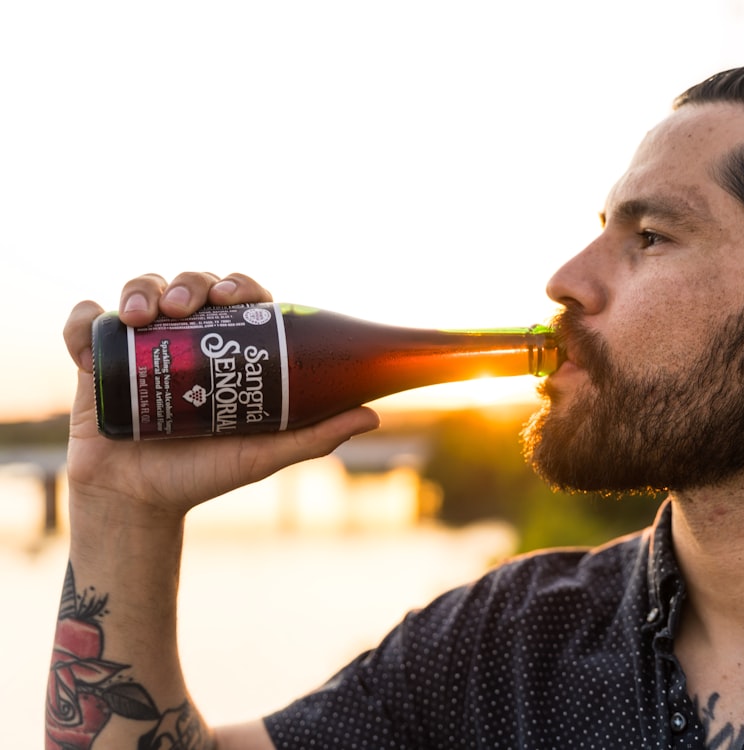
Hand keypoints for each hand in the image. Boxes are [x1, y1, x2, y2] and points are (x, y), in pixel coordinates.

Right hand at [63, 272, 379, 520]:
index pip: (236, 299)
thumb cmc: (206, 474)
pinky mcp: (94, 361)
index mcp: (224, 350)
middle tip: (190, 305)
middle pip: (190, 286)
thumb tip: (374, 415)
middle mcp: (184, 339)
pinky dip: (83, 318)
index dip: (239, 286)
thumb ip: (316, 436)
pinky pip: (84, 323)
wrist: (142, 501)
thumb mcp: (265, 453)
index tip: (238, 297)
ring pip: (141, 291)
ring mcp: (139, 345)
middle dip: (191, 282)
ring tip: (142, 315)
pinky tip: (95, 330)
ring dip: (142, 289)